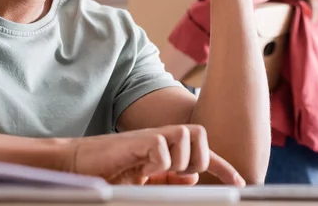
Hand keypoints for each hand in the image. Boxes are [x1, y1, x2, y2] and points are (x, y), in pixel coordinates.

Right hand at [67, 124, 245, 185]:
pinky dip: (159, 162)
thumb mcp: (143, 180)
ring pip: (187, 135)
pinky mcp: (137, 140)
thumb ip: (167, 179)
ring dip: (180, 160)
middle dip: (198, 158)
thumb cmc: (109, 171)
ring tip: (158, 170)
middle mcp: (161, 137)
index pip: (200, 152)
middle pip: (199, 134)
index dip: (222, 166)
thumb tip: (192, 179)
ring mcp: (149, 137)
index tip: (239, 183)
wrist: (78, 163)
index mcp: (165, 147)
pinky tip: (144, 168)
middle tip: (179, 174)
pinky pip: (163, 148)